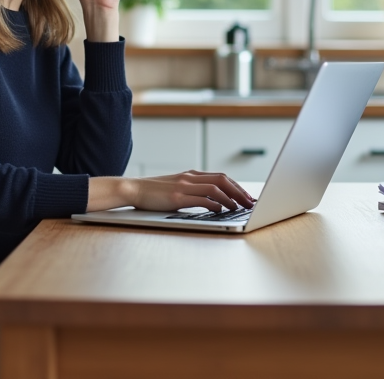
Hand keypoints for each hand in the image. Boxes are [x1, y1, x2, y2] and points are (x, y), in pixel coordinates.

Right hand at [87, 171, 255, 212]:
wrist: (133, 189)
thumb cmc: (155, 192)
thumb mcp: (177, 187)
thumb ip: (194, 190)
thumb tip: (214, 201)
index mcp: (192, 174)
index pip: (221, 177)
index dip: (237, 186)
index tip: (247, 196)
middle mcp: (190, 177)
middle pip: (222, 180)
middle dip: (239, 191)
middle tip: (250, 202)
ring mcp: (183, 186)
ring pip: (215, 188)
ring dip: (230, 198)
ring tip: (239, 207)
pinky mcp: (176, 198)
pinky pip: (200, 199)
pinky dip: (214, 204)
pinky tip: (221, 210)